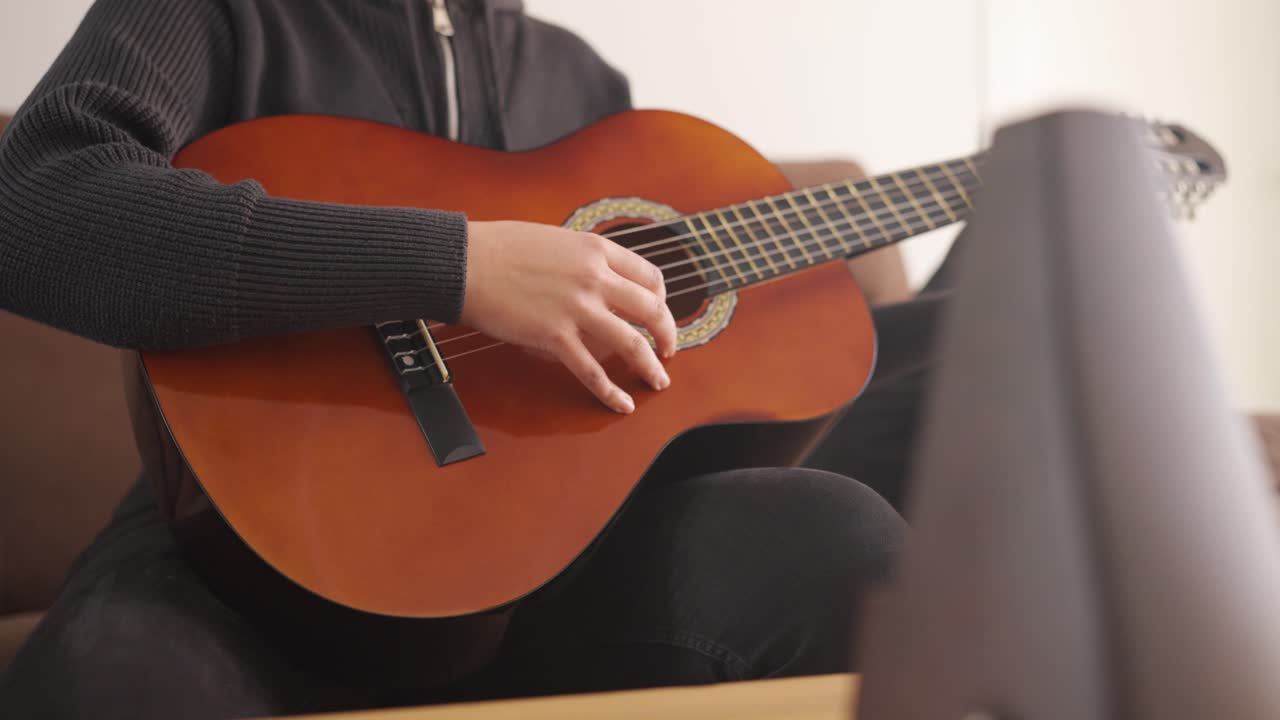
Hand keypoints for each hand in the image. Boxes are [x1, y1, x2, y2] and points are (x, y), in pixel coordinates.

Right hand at [460, 220, 676, 412]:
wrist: (464, 263)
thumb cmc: (498, 248)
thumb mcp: (554, 240)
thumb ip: (581, 260)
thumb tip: (593, 279)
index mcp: (595, 249)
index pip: (649, 275)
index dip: (661, 298)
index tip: (658, 311)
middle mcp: (594, 277)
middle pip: (652, 309)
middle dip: (667, 333)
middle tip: (669, 350)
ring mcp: (577, 308)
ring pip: (633, 343)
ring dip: (652, 366)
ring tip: (660, 380)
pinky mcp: (555, 337)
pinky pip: (593, 372)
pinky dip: (612, 392)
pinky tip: (623, 404)